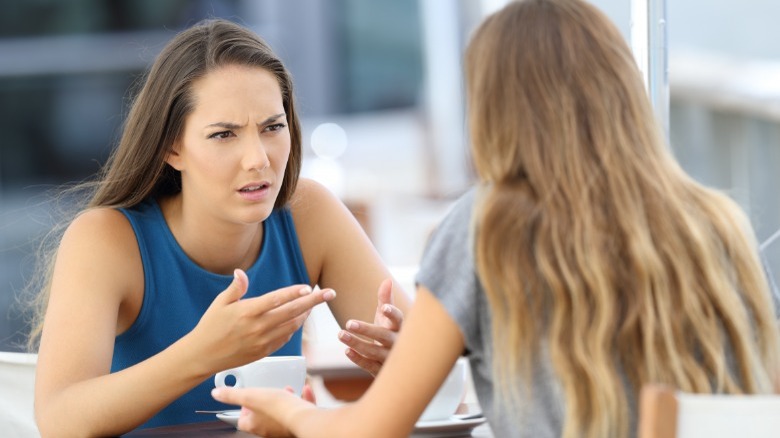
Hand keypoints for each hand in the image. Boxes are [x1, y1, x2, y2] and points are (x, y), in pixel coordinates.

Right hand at [192, 269, 335, 372]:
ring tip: (314, 304)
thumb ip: (236, 288)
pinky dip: (294, 327)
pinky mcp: (264, 352)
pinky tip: (298, 319)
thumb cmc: (210, 327)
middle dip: (314, 302)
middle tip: (330, 293)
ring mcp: (262, 341)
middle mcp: (258, 327)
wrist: (203, 356)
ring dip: (306, 314)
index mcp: (247, 312)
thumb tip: (241, 272)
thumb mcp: (220, 303)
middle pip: (292, 312)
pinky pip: (285, 338)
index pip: (276, 299)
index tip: (309, 287)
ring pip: (292, 326)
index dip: (294, 293)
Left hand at [211, 386, 312, 436]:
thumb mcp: (250, 396)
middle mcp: (268, 430)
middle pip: (261, 417)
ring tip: (286, 391)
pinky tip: (304, 390)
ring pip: (280, 415)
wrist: (303, 417)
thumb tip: (216, 393)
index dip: (243, 408)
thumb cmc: (277, 408)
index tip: (248, 397)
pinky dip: (300, 401)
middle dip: (264, 402)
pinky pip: (298, 413)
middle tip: (268, 392)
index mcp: (254, 425)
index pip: (242, 420)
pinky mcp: (298, 425)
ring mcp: (283, 429)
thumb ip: (232, 395)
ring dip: (282, 401)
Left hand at [338, 278, 403, 375]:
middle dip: (367, 330)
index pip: (398, 319)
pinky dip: (358, 359)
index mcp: (399, 328)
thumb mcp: (387, 317)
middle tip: (349, 323)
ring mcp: (389, 358)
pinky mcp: (381, 370)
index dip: (392, 313)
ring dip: (357, 343)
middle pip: (384, 336)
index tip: (383, 308)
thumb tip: (387, 280)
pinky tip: (346, 351)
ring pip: (374, 352)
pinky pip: (370, 366)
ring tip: (340, 334)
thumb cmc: (390, 333)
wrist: (398, 363)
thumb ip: (386, 299)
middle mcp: (397, 344)